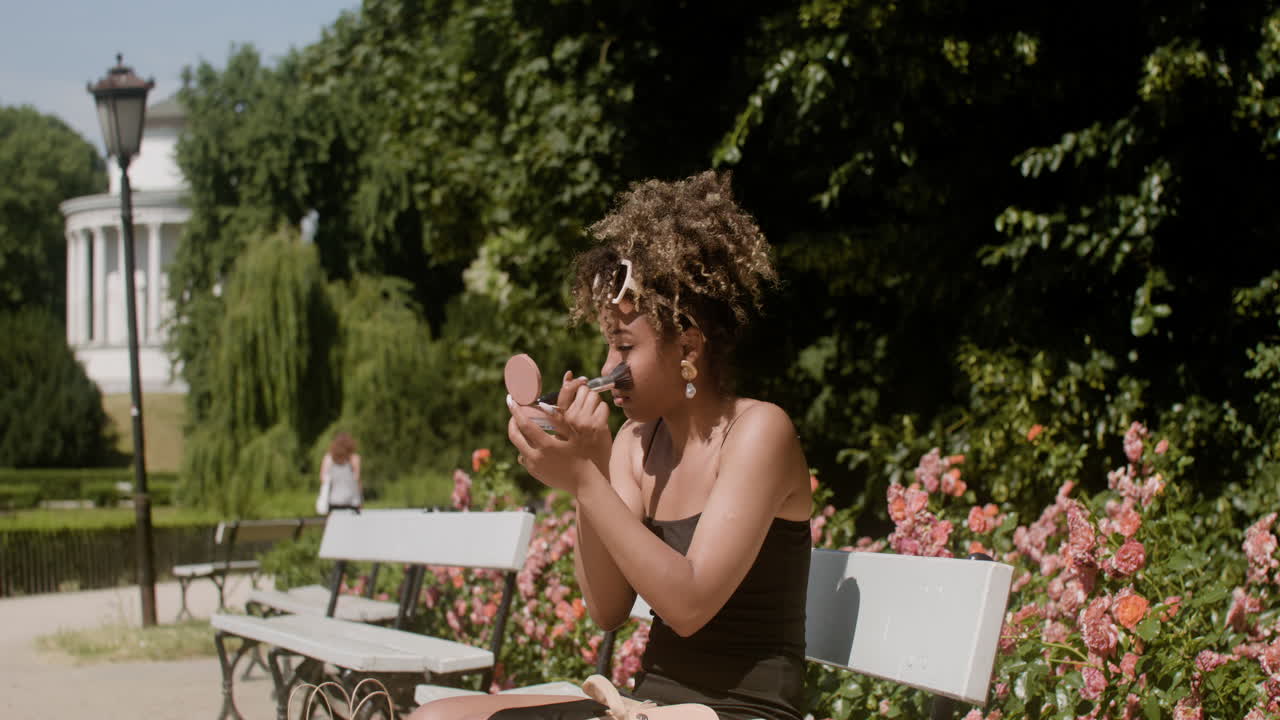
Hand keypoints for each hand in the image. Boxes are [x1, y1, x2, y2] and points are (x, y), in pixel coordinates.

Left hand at [508, 372, 612, 493]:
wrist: (585, 483)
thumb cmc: (583, 456)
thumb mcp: (574, 436)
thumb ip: (559, 421)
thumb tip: (544, 406)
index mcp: (546, 446)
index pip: (525, 425)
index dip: (516, 411)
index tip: (511, 400)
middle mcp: (536, 457)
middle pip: (515, 436)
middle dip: (512, 422)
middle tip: (515, 412)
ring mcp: (534, 467)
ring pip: (519, 447)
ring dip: (519, 435)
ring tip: (526, 425)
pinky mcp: (535, 473)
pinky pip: (524, 457)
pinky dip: (525, 447)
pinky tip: (534, 442)